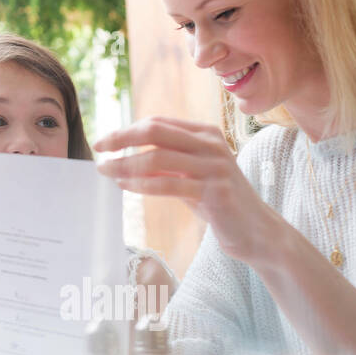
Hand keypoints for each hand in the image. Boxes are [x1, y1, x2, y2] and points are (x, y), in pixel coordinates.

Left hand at [94, 116, 282, 264]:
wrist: (256, 231)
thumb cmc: (218, 201)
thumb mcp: (190, 174)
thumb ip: (166, 161)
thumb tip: (124, 155)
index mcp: (206, 133)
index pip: (158, 123)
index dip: (127, 130)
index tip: (103, 142)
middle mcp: (212, 144)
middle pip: (155, 132)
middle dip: (122, 138)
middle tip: (98, 149)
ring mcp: (216, 167)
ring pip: (158, 158)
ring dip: (126, 164)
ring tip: (106, 171)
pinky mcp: (216, 192)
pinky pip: (170, 184)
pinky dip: (142, 184)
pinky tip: (125, 186)